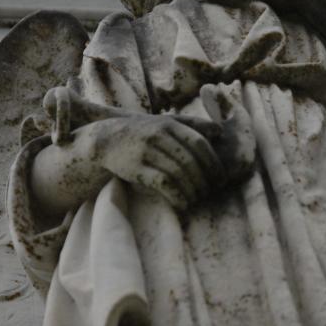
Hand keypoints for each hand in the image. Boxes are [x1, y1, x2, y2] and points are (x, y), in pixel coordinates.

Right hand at [88, 114, 226, 209]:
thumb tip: (220, 131)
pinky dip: (177, 196)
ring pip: (178, 173)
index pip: (198, 144)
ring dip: (192, 191)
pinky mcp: (135, 168)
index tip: (220, 179)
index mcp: (169, 124)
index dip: (213, 163)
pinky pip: (162, 183)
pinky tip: (183, 204)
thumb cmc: (142, 131)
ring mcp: (145, 151)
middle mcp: (158, 135)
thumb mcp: (165, 121)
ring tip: (197, 200)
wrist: (105, 138)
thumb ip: (192, 124)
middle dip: (204, 180)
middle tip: (210, 193)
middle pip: (190, 161)